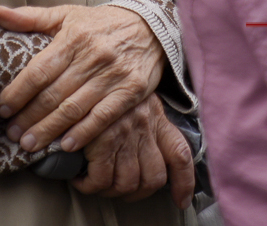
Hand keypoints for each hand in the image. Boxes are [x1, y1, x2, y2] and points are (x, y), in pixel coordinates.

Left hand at [0, 3, 166, 154]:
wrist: (151, 25)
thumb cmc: (101, 23)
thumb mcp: (68, 14)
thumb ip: (32, 17)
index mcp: (74, 37)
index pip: (40, 70)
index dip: (18, 92)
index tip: (3, 109)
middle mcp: (93, 56)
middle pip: (54, 94)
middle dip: (29, 117)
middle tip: (11, 133)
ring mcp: (113, 75)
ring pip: (74, 108)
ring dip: (49, 129)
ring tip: (29, 144)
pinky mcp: (130, 90)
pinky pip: (103, 116)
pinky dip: (84, 132)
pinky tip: (66, 144)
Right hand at [74, 94, 195, 204]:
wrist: (89, 66)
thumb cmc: (107, 85)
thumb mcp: (135, 97)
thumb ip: (145, 122)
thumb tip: (146, 153)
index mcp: (156, 118)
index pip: (180, 155)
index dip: (184, 182)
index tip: (181, 200)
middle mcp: (145, 127)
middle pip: (154, 178)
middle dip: (138, 192)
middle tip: (121, 190)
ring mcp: (125, 135)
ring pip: (127, 183)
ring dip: (111, 191)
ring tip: (98, 183)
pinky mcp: (102, 140)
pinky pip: (101, 180)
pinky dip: (90, 186)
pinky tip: (82, 179)